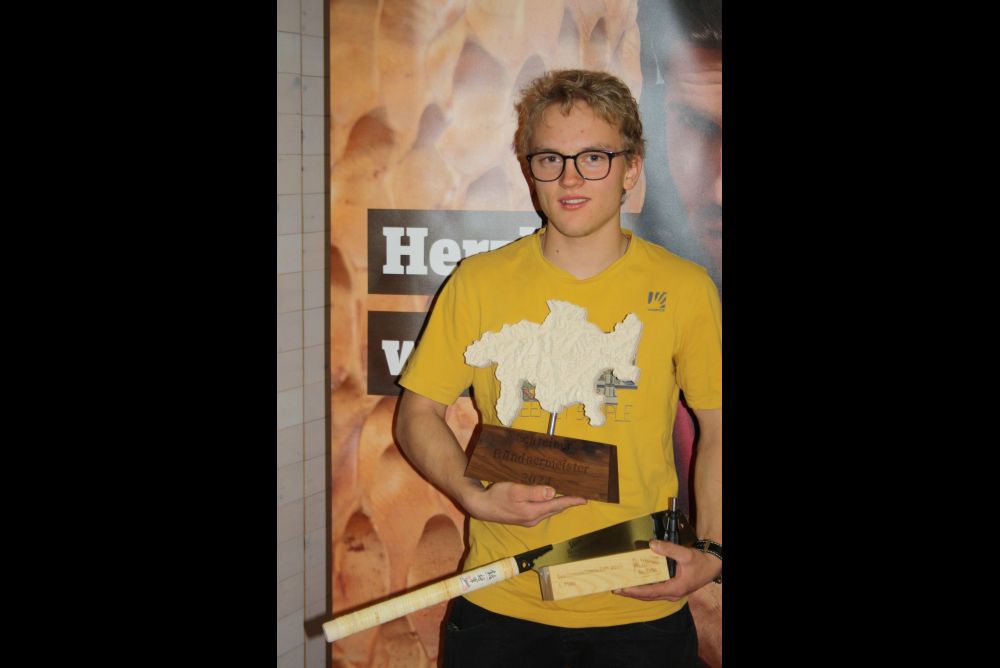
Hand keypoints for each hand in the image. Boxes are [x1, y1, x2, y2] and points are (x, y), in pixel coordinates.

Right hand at [461, 481, 586, 526]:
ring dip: (559, 504)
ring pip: (549, 511)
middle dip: (568, 503)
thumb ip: (534, 492)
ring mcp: (528, 520)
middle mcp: (533, 518)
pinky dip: (549, 505)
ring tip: (568, 497)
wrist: (481, 506)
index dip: (572, 501)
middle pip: (555, 509)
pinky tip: (549, 500)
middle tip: (579, 496)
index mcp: (533, 512)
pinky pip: (542, 511)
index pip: (558, 505)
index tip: (584, 499)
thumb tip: (553, 493)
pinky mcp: (523, 518)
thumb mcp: (515, 491)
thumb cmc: (497, 496)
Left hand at [614, 539, 720, 600]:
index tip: (622, 589)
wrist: (712, 566)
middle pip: (647, 596)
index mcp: (674, 588)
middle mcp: (671, 594)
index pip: (650, 592)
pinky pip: (655, 591)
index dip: (635, 591)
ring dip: (636, 592)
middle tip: (616, 588)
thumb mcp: (685, 554)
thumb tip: (652, 545)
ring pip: (650, 595)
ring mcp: (672, 593)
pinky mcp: (672, 589)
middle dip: (631, 593)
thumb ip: (669, 549)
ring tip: (622, 587)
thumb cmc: (700, 562)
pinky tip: (636, 584)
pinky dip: (644, 588)